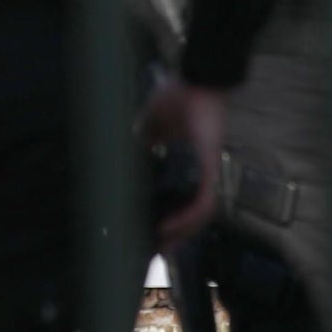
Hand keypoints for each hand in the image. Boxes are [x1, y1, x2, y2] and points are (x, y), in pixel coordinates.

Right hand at [139, 79, 230, 248]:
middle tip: (155, 251)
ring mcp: (207, 172)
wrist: (199, 79)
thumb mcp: (151, 124)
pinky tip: (168, 229)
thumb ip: (142, 141)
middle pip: (193, 216)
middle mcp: (200, 173)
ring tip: (160, 246)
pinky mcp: (210, 168)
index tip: (149, 233)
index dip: (169, 219)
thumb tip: (121, 156)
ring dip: (180, 234)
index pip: (181, 200)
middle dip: (175, 236)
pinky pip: (203, 203)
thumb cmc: (179, 96)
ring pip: (199, 217)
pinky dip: (187, 218)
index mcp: (188, 164)